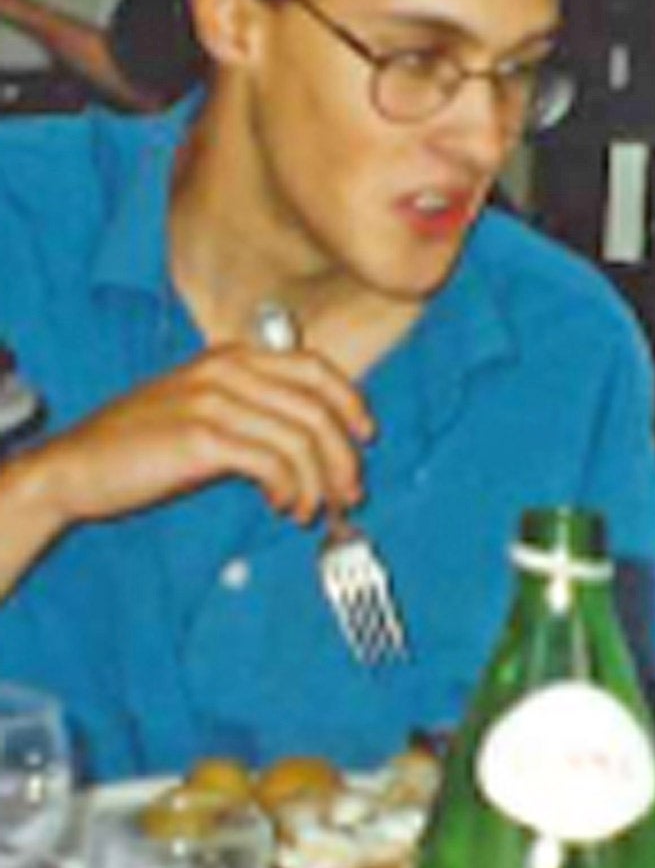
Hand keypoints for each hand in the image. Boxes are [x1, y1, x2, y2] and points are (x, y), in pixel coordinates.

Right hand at [20, 340, 374, 534]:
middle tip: (349, 493)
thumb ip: (256, 410)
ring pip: (301, 440)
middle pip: (317, 409)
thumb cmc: (144, 444)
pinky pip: (273, 463)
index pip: (315, 367)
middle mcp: (228, 371)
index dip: (350, 402)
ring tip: (309, 509)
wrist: (75, 466)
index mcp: (234, 358)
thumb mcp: (206, 409)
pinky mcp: (202, 437)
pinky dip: (290, 489)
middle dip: (343, 457)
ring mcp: (214, 401)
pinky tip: (283, 506)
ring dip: (319, 482)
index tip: (366, 436)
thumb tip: (319, 443)